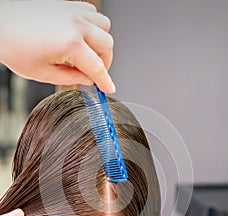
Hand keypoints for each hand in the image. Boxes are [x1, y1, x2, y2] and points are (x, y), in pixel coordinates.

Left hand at [0, 1, 114, 92]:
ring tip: (89, 54)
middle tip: (95, 73)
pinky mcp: (67, 4)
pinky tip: (82, 37)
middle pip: (107, 45)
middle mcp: (75, 23)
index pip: (97, 67)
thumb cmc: (12, 45)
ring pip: (104, 26)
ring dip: (101, 43)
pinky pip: (92, 13)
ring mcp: (72, 10)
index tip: (109, 88)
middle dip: (105, 63)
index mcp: (70, 42)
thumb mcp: (42, 72)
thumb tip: (87, 80)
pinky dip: (93, 26)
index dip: (105, 81)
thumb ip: (70, 78)